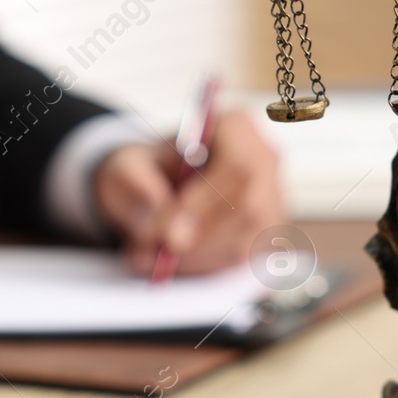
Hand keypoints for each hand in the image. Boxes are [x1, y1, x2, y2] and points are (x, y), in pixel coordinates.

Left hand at [94, 111, 285, 276]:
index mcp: (236, 129)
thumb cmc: (145, 170)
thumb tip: (156, 211)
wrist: (154, 188)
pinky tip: (170, 264)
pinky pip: (242, 262)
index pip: (239, 166)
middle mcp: (264, 161)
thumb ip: (134, 182)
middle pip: (248, 209)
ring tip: (148, 257)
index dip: (206, 203)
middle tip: (153, 254)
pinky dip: (201, 269)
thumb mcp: (125, 167)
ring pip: (245, 241)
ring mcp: (272, 201)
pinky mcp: (265, 235)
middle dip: (197, 241)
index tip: (168, 234)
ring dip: (194, 259)